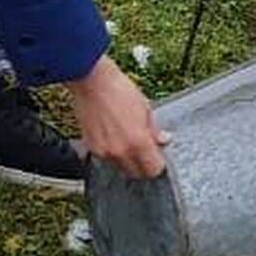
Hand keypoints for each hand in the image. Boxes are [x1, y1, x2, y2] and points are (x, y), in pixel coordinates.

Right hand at [68, 54, 167, 178]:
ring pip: (121, 168)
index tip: (158, 157)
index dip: (158, 164)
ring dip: (127, 161)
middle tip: (145, 150)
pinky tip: (115, 136)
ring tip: (128, 140)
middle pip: (137, 173)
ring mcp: (104, 152)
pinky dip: (113, 153)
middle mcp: (121, 152)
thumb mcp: (146, 108)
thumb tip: (164, 140)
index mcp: (138, 142)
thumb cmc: (119, 90)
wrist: (92, 82)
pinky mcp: (92, 148)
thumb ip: (155, 130)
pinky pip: (107, 159)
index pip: (154, 170)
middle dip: (143, 165)